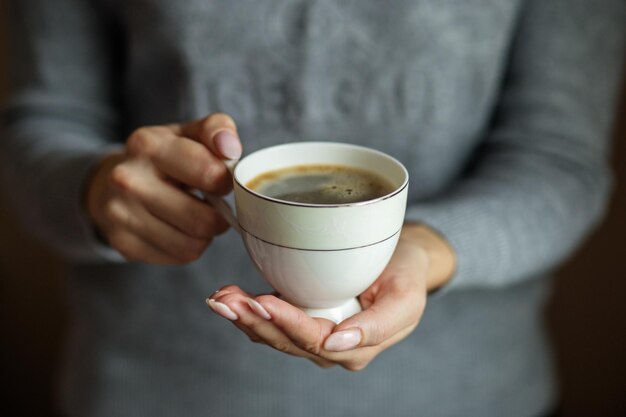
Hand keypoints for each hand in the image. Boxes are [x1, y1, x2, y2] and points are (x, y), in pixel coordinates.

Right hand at [86, 113, 241, 263]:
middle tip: (213, 206)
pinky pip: (179, 257)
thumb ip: (216, 130)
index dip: (225, 182)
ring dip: (204, 235)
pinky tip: (178, 229)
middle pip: (202, 220)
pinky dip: (187, 247)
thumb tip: (229, 147)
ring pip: (192, 245)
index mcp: (148, 145)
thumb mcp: (190, 134)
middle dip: (218, 216)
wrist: (112, 183)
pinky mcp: (123, 243)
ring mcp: (121, 214)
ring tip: (196, 216)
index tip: (219, 180)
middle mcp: (128, 179)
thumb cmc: (165, 157)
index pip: (210, 174)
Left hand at [206, 224, 455, 369]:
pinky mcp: (302, 318)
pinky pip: (272, 322)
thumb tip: (338, 342)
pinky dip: (249, 310)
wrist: (403, 262)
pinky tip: (229, 297)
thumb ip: (378, 326)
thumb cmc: (405, 276)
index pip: (315, 340)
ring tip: (221, 298)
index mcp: (356, 346)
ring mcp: (314, 335)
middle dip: (255, 321)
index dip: (287, 323)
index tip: (264, 302)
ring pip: (273, 334)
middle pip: (286, 340)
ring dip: (245, 316)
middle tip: (228, 301)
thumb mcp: (406, 298)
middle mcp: (331, 347)